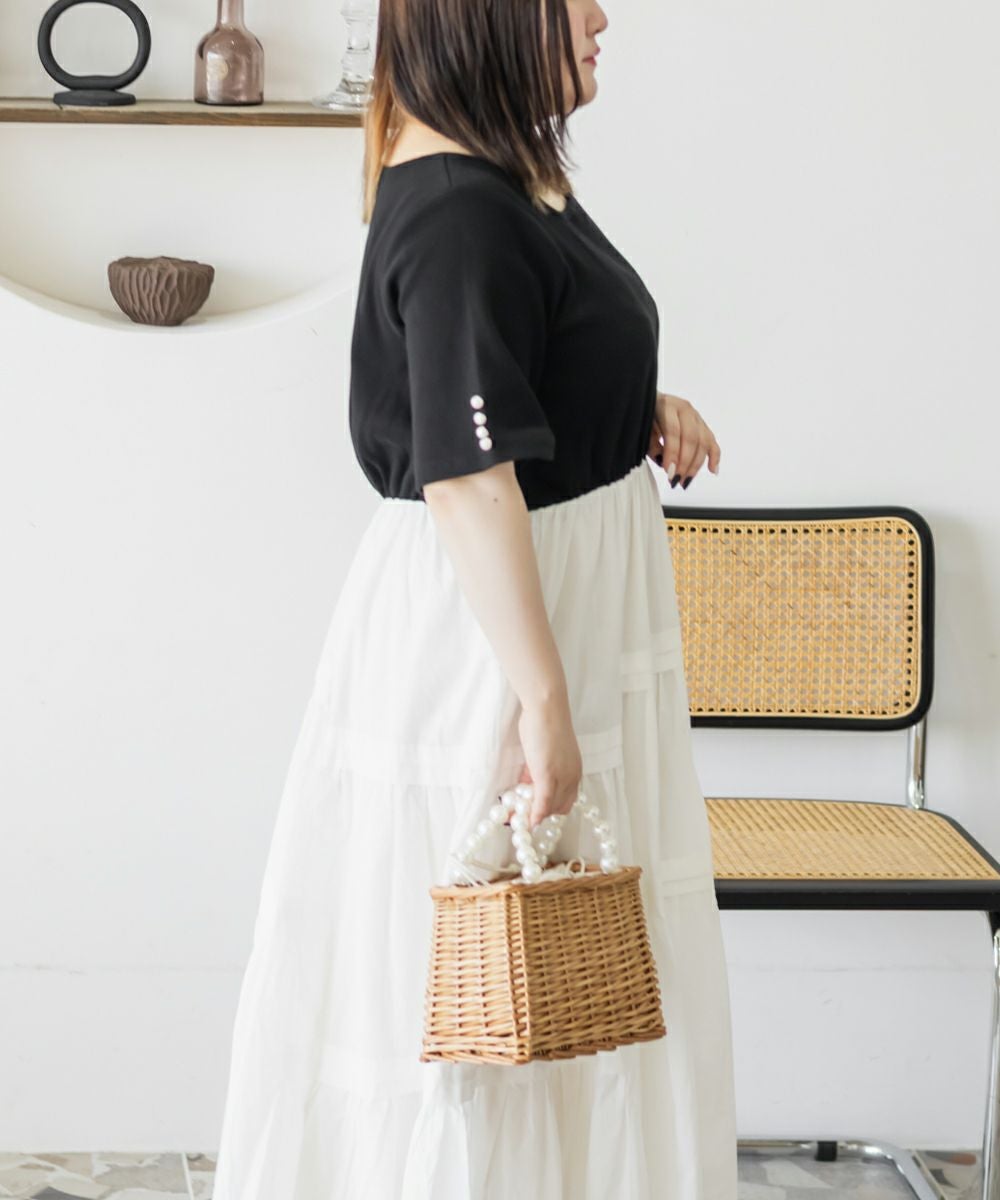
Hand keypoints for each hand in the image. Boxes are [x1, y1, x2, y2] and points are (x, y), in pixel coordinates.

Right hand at [508, 696, 582, 830]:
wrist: (546, 708)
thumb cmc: (544, 724)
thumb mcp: (544, 751)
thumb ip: (538, 769)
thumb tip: (528, 782)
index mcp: (574, 770)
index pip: (566, 800)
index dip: (551, 808)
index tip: (535, 810)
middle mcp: (572, 776)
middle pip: (559, 807)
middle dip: (541, 814)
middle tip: (522, 814)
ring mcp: (561, 777)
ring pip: (550, 807)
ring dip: (534, 815)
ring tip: (517, 817)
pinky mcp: (547, 775)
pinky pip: (542, 802)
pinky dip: (535, 814)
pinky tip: (527, 821)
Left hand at [646, 391, 720, 488]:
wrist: (647, 402)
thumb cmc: (643, 417)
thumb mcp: (641, 429)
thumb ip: (651, 445)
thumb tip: (664, 462)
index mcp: (666, 405)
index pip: (674, 431)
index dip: (673, 453)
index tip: (669, 472)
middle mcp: (684, 409)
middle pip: (691, 437)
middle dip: (686, 462)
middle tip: (677, 480)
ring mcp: (696, 416)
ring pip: (703, 441)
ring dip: (696, 464)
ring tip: (686, 481)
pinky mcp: (702, 425)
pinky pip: (711, 441)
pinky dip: (714, 456)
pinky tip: (712, 470)